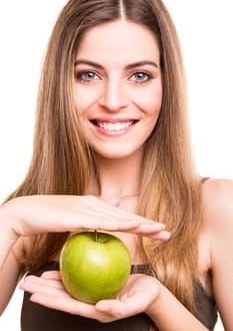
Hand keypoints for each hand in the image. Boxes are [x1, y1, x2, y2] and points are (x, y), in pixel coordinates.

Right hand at [2, 195, 169, 239]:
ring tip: (158, 230)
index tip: (158, 230)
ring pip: (119, 218)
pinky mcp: (78, 216)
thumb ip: (89, 219)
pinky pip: (102, 222)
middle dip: (148, 224)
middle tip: (167, 232)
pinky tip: (133, 226)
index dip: (141, 222)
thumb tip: (101, 220)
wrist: (27, 212)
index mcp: (95, 205)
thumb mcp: (73, 217)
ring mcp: (87, 208)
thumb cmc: (50, 217)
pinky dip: (119, 224)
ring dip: (140, 224)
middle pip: (126, 216)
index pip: (122, 216)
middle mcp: (95, 204)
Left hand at [20, 270, 160, 322]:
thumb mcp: (135, 302)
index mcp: (97, 311)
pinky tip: (54, 270)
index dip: (52, 301)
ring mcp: (91, 293)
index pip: (70, 306)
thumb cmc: (144, 297)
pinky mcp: (94, 284)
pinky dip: (64, 275)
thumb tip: (100, 308)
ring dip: (49, 284)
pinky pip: (76, 278)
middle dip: (43, 292)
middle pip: (63, 298)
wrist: (150, 291)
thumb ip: (119, 308)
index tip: (35, 296)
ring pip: (66, 289)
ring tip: (33, 278)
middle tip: (26, 284)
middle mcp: (90, 303)